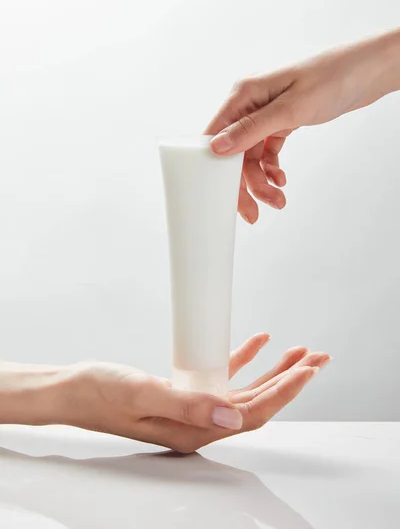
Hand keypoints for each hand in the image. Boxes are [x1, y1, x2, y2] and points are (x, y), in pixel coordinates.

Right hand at [46, 334, 329, 452]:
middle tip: (316, 359)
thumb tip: (233, 416)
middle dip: (289, 379)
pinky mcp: (182, 392)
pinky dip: (242, 359)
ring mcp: (191, 409)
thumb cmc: (100, 393)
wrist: (72, 388)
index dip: (284, 391)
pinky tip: (256, 344)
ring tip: (296, 351)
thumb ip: (188, 405)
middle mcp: (197, 424)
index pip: (252, 414)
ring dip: (272, 370)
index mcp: (193, 431)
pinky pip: (221, 376)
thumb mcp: (143, 394)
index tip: (307, 369)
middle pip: (256, 403)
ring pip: (244, 391)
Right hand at [205, 28, 399, 222]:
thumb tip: (218, 146)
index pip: (216, 136)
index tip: (225, 195)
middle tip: (255, 211)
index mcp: (243, 94)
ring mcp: (265, 113)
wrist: (366, 72)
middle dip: (245, 183)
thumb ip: (252, 129)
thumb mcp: (290, 109)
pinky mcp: (280, 121)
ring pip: (252, 156)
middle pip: (234, 151)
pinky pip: (267, 151)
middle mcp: (250, 103)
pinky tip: (280, 179)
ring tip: (277, 198)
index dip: (218, 168)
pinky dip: (272, 168)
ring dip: (262, 180)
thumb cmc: (332, 78)